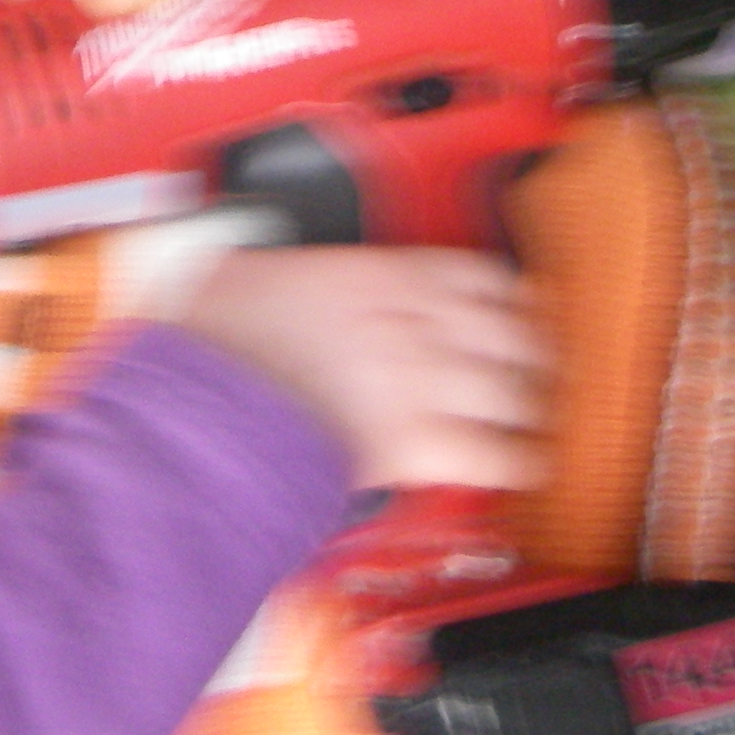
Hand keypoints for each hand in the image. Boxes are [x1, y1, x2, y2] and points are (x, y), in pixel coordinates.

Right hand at [176, 248, 549, 492]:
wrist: (197, 410)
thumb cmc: (207, 350)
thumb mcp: (245, 272)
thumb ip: (283, 269)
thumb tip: (267, 272)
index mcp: (376, 276)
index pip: (476, 273)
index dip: (507, 292)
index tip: (515, 302)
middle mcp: (412, 323)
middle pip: (511, 330)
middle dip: (532, 349)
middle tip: (538, 359)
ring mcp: (419, 382)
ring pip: (512, 389)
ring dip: (531, 404)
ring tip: (537, 414)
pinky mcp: (412, 445)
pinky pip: (494, 454)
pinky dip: (517, 461)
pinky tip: (524, 465)